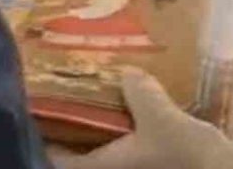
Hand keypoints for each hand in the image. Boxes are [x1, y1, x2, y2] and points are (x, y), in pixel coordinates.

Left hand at [48, 70, 232, 168]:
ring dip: (107, 130)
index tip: (40, 108)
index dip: (44, 137)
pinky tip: (142, 111)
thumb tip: (126, 73)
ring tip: (107, 96)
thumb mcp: (163, 120)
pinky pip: (134, 153)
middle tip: (74, 92)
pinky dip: (133, 134)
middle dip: (78, 128)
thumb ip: (140, 93)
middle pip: (84, 155)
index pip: (57, 161)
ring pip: (110, 153)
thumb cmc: (192, 159)